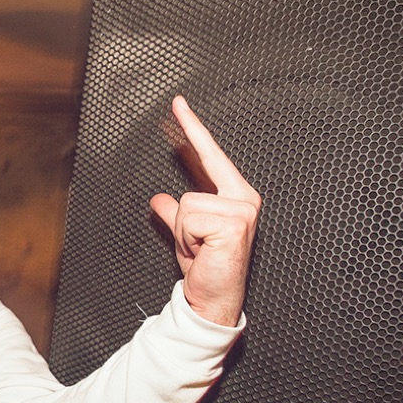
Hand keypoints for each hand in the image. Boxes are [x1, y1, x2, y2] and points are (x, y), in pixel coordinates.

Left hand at [149, 96, 260, 326]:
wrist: (211, 299)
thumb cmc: (205, 269)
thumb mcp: (184, 236)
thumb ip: (173, 214)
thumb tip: (159, 198)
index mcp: (235, 196)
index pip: (210, 157)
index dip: (193, 129)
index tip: (178, 103)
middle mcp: (243, 200)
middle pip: (189, 193)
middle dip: (183, 225)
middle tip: (197, 248)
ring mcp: (241, 211)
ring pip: (186, 206)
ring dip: (184, 233)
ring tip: (200, 250)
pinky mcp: (233, 224)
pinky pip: (188, 219)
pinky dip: (187, 239)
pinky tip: (204, 252)